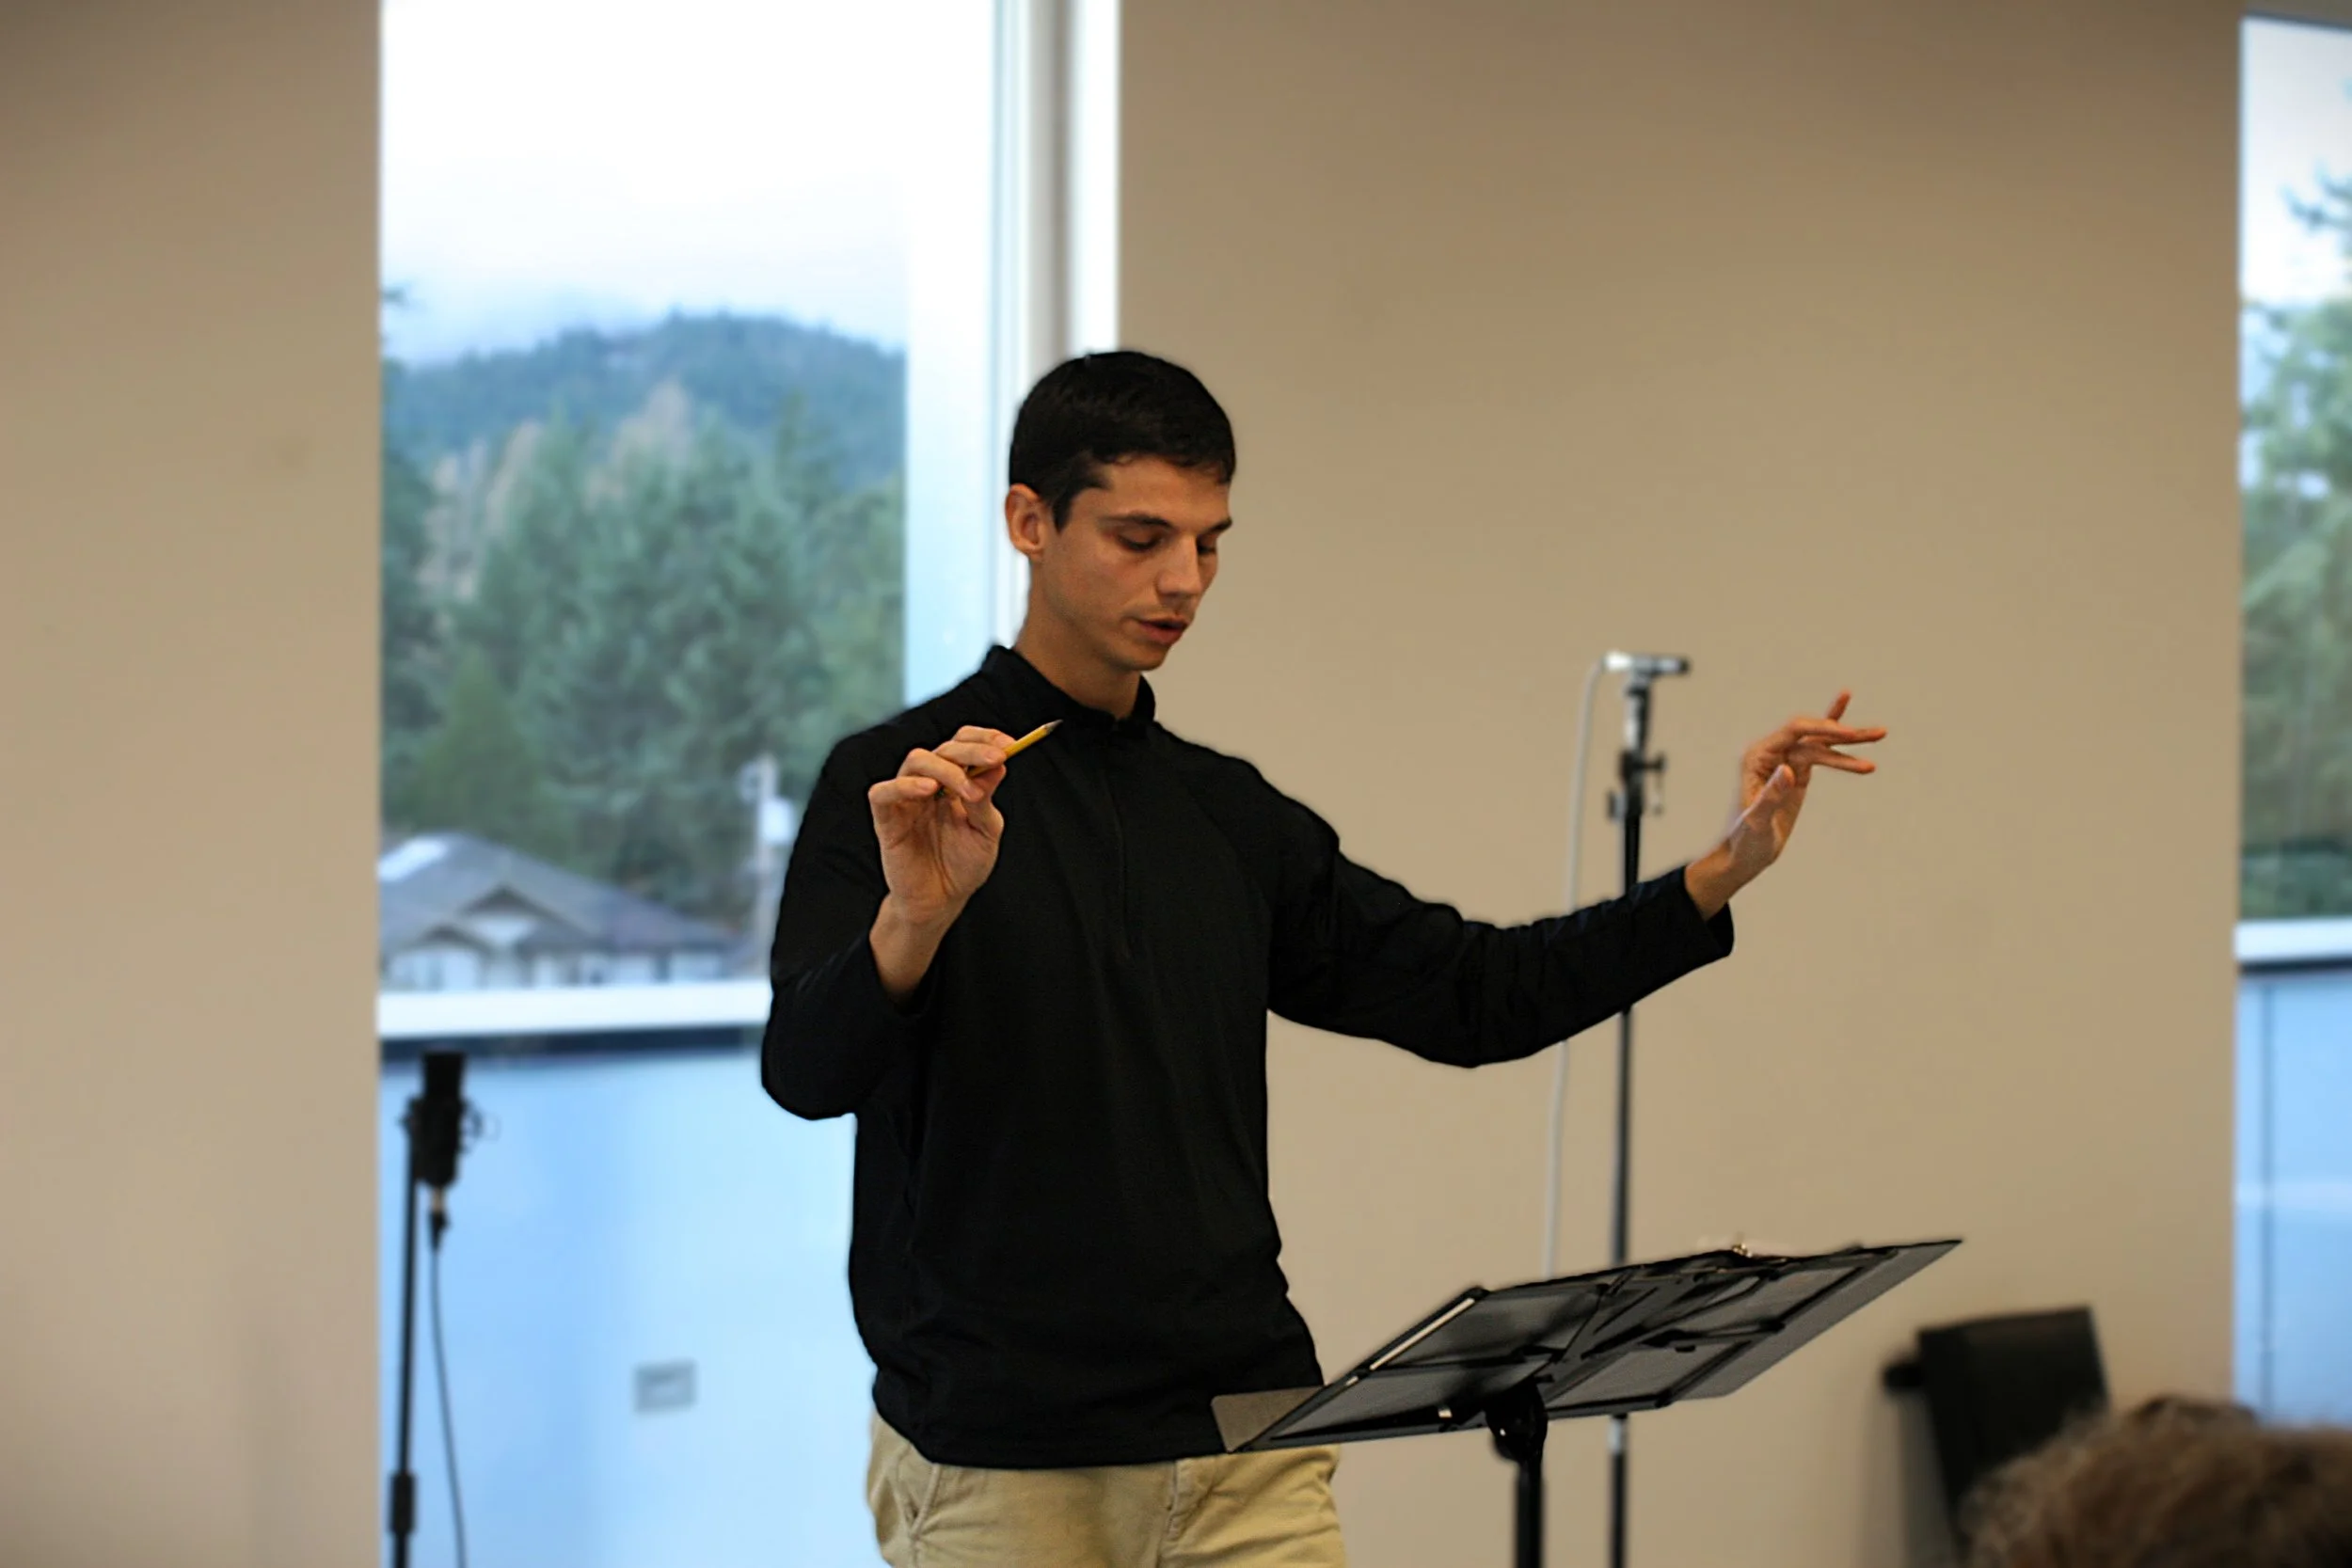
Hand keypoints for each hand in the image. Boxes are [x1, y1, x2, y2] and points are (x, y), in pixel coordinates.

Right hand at [868, 726, 1015, 929]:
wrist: (941, 902)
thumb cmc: (963, 866)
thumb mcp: (985, 831)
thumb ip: (986, 798)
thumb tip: (998, 763)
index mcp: (955, 781)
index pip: (963, 744)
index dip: (983, 738)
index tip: (1008, 744)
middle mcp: (930, 783)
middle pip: (944, 748)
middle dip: (972, 751)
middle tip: (995, 759)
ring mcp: (907, 799)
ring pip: (916, 761)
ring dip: (946, 768)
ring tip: (968, 791)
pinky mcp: (887, 819)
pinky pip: (883, 793)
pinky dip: (904, 785)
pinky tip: (927, 790)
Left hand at [1685, 693, 1884, 915]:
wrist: (1744, 855)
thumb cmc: (1745, 841)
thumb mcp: (1757, 821)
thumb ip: (1770, 795)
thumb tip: (1788, 770)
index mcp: (1757, 756)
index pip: (1794, 731)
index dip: (1823, 729)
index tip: (1850, 734)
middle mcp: (1770, 752)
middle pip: (1812, 733)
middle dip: (1844, 733)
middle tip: (1878, 733)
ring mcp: (1785, 761)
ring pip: (1821, 742)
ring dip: (1851, 739)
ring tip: (1881, 733)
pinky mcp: (1798, 773)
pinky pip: (1820, 753)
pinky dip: (1838, 745)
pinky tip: (1853, 732)